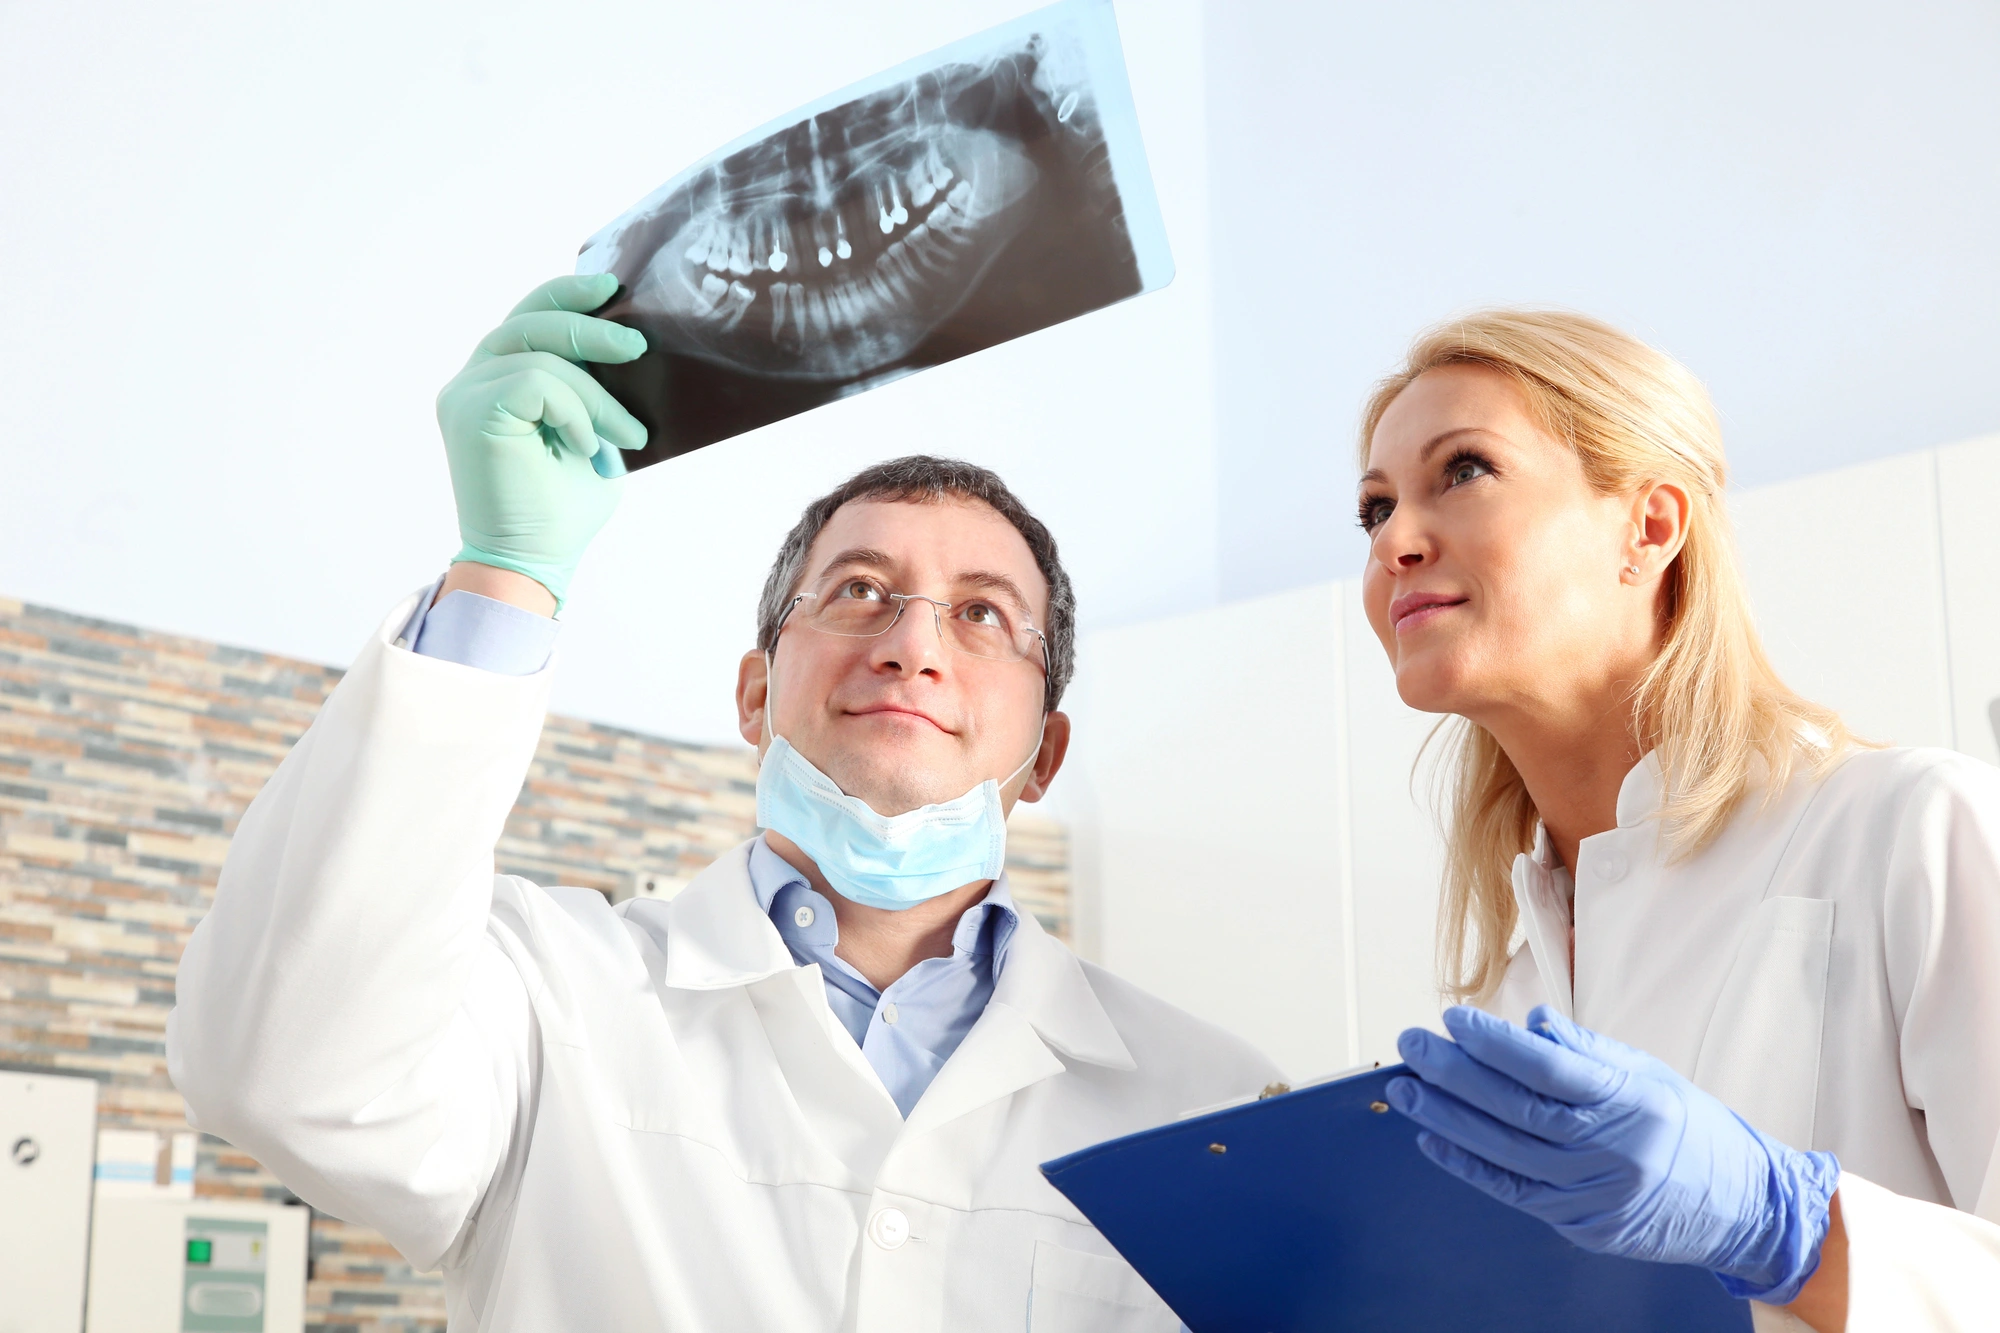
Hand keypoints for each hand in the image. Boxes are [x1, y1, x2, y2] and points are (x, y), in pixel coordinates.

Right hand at [435, 273, 647, 608]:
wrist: (533, 562)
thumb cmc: (562, 509)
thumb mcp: (593, 434)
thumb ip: (595, 393)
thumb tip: (634, 350)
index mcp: (496, 377)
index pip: (529, 316)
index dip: (567, 294)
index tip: (612, 288)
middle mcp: (472, 378)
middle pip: (532, 321)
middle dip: (591, 329)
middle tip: (638, 349)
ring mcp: (465, 393)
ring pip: (541, 355)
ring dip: (596, 394)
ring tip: (626, 433)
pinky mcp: (471, 411)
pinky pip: (536, 382)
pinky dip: (574, 412)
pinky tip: (588, 448)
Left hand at [1388, 1004, 1839, 1304]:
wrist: (1744, 1208)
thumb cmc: (1691, 1129)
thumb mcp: (1649, 1075)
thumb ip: (1587, 1050)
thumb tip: (1530, 1021)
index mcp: (1631, 1102)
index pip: (1549, 1068)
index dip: (1495, 1043)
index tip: (1452, 1020)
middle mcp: (1612, 1150)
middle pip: (1517, 1108)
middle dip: (1454, 1074)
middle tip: (1411, 1046)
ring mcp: (1595, 1194)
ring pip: (1506, 1151)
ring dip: (1446, 1119)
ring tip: (1405, 1090)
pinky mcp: (1583, 1225)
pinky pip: (1514, 1192)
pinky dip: (1469, 1165)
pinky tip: (1432, 1141)